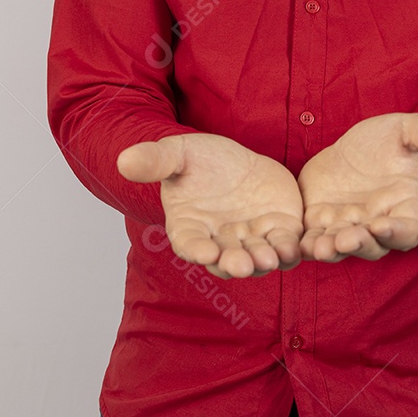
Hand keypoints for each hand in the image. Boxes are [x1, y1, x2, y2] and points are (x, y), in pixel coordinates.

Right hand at [117, 133, 303, 279]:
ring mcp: (250, 239)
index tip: (204, 252)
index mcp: (190, 227)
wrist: (234, 160)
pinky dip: (289, 249)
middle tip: (242, 264)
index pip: (190, 244)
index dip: (197, 250)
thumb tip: (123, 160)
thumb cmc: (200, 160)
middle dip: (235, 263)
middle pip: (227, 259)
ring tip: (269, 257)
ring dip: (264, 260)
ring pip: (258, 258)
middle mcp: (220, 241)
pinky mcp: (278, 230)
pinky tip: (293, 247)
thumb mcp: (177, 153)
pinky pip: (285, 245)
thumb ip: (155, 160)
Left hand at [298, 110, 417, 262]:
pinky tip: (297, 242)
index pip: (406, 231)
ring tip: (318, 246)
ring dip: (329, 249)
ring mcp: (347, 227)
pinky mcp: (319, 224)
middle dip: (358, 244)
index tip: (382, 224)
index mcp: (403, 209)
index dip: (395, 232)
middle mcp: (376, 226)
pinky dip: (305, 244)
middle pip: (371, 246)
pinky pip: (312, 239)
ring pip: (339, 247)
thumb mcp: (406, 132)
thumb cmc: (388, 143)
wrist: (354, 148)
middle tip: (345, 238)